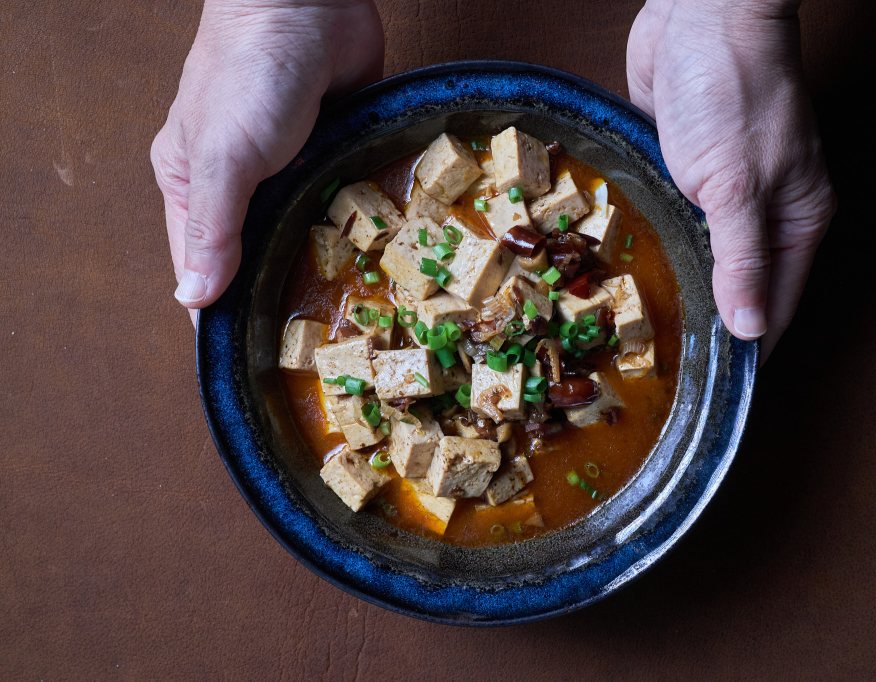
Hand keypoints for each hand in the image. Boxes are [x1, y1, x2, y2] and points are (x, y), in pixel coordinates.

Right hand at [151, 0, 382, 323]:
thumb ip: (210, 230)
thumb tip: (191, 298)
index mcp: (192, 186)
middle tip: (321, 340)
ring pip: (305, 229)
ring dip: (325, 260)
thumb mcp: (223, 158)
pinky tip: (380, 257)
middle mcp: (240, 183)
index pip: (201, 266)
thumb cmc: (251, 75)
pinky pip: (344, 198)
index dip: (222, 311)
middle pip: (257, 253)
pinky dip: (358, 222)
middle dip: (282, 289)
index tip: (252, 357)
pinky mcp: (334, 150)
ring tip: (355, 309)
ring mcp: (290, 167)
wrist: (308, 3)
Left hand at [627, 0, 835, 357]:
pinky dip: (652, 245)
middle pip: (735, 288)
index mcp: (794, 224)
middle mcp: (760, 216)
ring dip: (674, 286)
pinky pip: (669, 223)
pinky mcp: (680, 172)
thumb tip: (750, 329)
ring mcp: (718, 195)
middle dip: (703, 322)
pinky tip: (622, 275)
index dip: (745, 349)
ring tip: (633, 330)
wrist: (701, 17)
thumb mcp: (738, 184)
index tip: (711, 386)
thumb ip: (742, 259)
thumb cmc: (735, 93)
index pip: (773, 307)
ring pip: (698, 258)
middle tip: (657, 364)